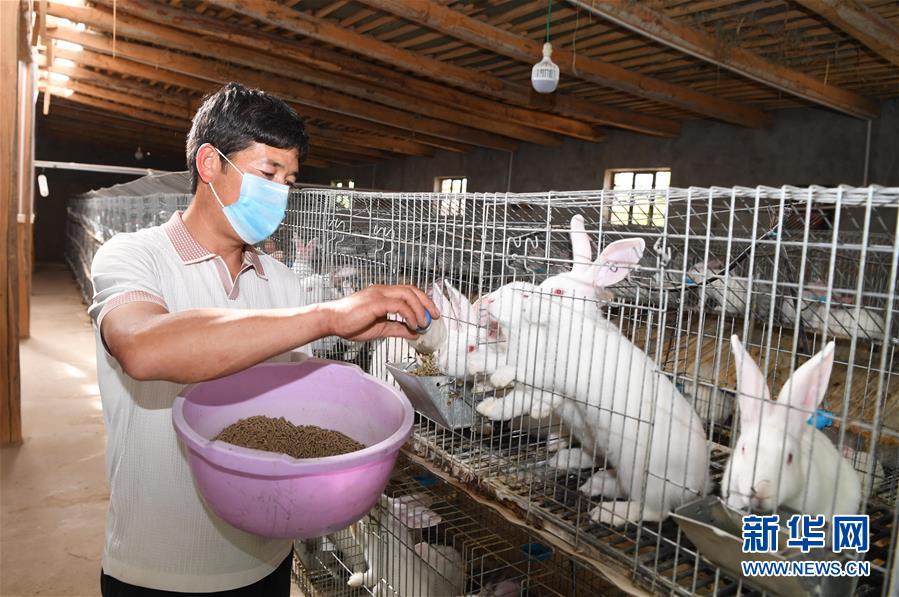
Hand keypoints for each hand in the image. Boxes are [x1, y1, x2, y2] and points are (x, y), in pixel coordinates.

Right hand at [323, 284, 439, 341]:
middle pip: (412, 290)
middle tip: (435, 316)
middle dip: (427, 302)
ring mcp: (379, 294)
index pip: (408, 292)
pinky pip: (399, 305)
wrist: (331, 321)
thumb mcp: (380, 329)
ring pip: (408, 294)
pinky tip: (412, 324)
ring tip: (423, 323)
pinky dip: (410, 314)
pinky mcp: (375, 302)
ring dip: (420, 309)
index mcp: (383, 294)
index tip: (431, 314)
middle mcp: (382, 290)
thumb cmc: (349, 323)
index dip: (423, 301)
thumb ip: (397, 329)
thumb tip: (414, 333)